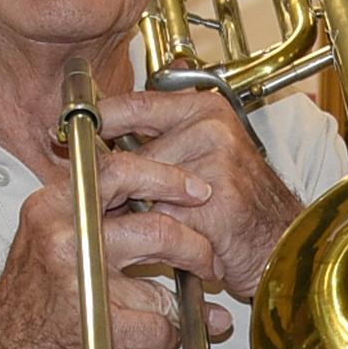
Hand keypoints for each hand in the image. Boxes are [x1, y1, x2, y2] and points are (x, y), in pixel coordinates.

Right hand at [0, 171, 232, 348]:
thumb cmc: (26, 306)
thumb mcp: (49, 241)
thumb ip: (98, 217)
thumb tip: (165, 202)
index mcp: (52, 209)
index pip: (118, 172)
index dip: (166, 178)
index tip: (196, 190)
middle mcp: (64, 239)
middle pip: (156, 228)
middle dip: (195, 246)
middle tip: (208, 259)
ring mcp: (80, 282)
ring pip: (162, 285)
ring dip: (183, 302)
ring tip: (183, 307)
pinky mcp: (97, 325)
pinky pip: (159, 326)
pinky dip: (166, 336)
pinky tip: (155, 337)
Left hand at [68, 85, 302, 298]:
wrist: (286, 242)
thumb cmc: (243, 205)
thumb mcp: (206, 156)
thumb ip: (161, 141)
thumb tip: (96, 142)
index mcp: (205, 110)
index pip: (134, 105)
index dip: (96, 121)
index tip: (61, 133)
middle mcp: (211, 129)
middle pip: (133, 156)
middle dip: (123, 187)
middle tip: (124, 206)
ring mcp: (215, 163)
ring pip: (145, 192)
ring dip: (145, 216)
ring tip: (167, 227)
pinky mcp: (215, 203)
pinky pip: (164, 220)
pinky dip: (165, 238)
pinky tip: (183, 244)